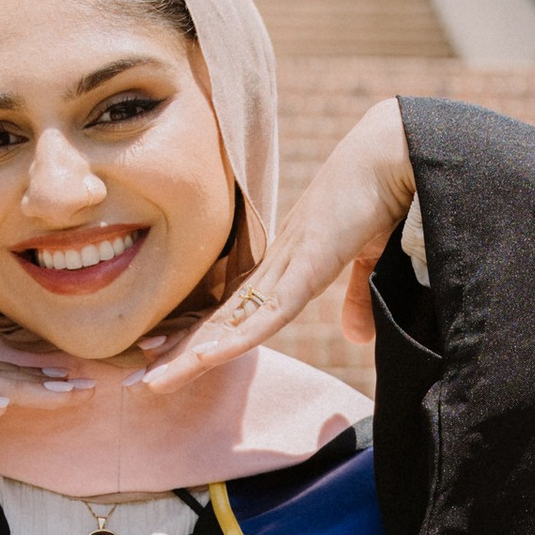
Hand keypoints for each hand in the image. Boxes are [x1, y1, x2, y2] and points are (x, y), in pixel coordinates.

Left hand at [141, 100, 415, 384]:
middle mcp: (276, 266)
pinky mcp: (308, 264)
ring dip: (192, 353)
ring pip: (230, 321)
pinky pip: (268, 312)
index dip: (200, 338)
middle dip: (180, 351)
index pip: (233, 312)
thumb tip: (356, 337)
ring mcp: (288, 263)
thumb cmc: (381, 200)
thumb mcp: (369, 262)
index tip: (165, 360)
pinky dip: (236, 337)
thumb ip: (357, 299)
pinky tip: (204, 358)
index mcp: (286, 267)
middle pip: (219, 319)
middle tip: (139, 378)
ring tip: (152, 379)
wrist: (395, 155)